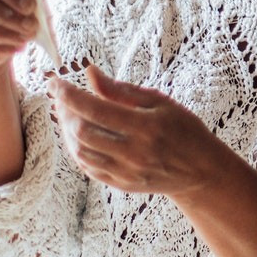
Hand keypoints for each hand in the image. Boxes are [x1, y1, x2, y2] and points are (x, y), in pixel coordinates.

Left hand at [49, 65, 226, 195]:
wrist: (202, 171)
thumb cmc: (183, 129)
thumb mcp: (159, 102)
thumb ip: (121, 90)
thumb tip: (90, 72)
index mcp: (145, 127)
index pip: (94, 108)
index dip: (69, 94)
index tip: (55, 81)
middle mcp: (134, 153)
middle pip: (82, 132)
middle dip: (64, 112)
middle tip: (60, 97)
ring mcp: (127, 173)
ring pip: (80, 152)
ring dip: (67, 132)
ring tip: (67, 114)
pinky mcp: (122, 185)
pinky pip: (88, 168)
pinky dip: (77, 150)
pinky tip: (78, 135)